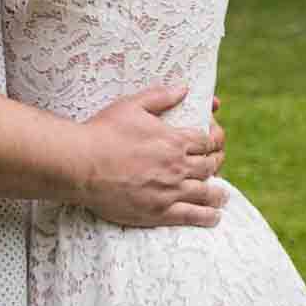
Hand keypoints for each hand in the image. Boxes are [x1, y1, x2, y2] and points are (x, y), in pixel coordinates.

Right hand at [76, 86, 225, 228]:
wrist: (83, 165)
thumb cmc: (104, 131)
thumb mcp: (132, 105)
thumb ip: (160, 96)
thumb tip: (184, 88)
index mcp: (173, 139)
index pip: (206, 140)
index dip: (214, 139)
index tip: (214, 140)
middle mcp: (177, 166)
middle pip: (210, 165)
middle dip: (217, 163)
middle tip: (217, 164)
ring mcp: (170, 191)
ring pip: (206, 192)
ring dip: (218, 193)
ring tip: (222, 196)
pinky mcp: (160, 212)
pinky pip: (192, 216)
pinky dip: (207, 216)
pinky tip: (214, 216)